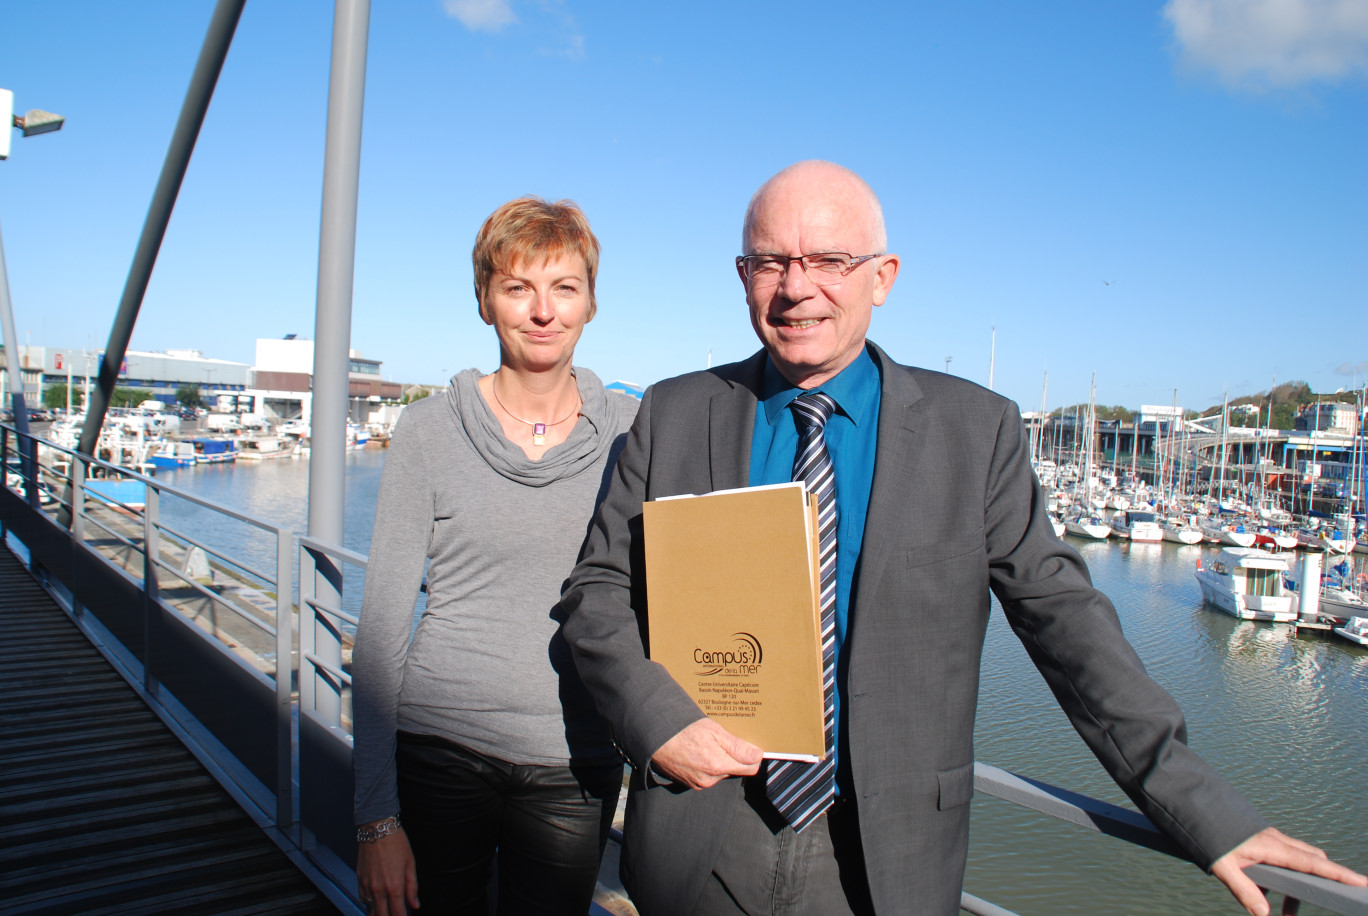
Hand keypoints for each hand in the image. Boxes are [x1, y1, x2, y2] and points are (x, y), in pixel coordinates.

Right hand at [356, 827, 419, 913]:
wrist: (377, 829)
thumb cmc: (396, 843)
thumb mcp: (411, 864)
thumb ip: (412, 887)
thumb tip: (415, 904)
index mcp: (394, 886)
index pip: (398, 914)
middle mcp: (379, 889)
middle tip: (395, 915)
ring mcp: (367, 886)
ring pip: (371, 911)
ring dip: (379, 913)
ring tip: (386, 912)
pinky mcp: (359, 881)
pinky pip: (363, 900)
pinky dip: (369, 904)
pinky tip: (376, 902)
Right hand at [650, 719, 762, 788]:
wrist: (654, 738)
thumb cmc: (682, 730)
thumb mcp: (713, 731)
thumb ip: (737, 746)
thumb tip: (758, 755)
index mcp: (718, 766)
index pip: (750, 767)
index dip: (752, 755)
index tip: (749, 745)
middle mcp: (710, 779)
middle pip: (735, 769)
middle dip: (733, 756)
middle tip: (723, 739)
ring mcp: (700, 784)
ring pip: (721, 772)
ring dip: (719, 760)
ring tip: (708, 743)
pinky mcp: (691, 784)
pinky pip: (708, 776)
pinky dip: (707, 765)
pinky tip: (698, 751)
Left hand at [1210, 827, 1366, 915]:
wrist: (1194, 808)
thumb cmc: (1209, 836)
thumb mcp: (1223, 866)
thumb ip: (1243, 891)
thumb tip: (1264, 914)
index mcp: (1272, 847)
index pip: (1313, 862)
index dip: (1338, 873)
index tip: (1361, 882)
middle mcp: (1276, 841)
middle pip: (1312, 859)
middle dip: (1325, 879)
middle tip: (1334, 898)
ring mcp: (1270, 839)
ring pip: (1298, 860)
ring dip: (1298, 886)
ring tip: (1287, 913)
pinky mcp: (1262, 841)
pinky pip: (1283, 860)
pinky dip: (1283, 878)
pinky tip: (1267, 895)